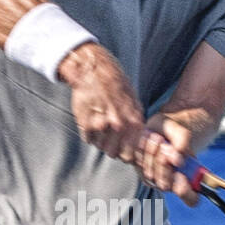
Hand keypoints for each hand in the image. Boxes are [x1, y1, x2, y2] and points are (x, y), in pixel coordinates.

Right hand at [58, 43, 146, 162]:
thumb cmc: (115, 83)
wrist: (93, 69)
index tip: (123, 150)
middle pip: (114, 154)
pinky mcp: (85, 123)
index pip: (131, 153)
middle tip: (110, 139)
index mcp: (134, 121)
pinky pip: (88, 139)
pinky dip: (89, 133)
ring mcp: (101, 125)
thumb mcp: (134, 100)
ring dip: (100, 141)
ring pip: (100, 147)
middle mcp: (119, 124)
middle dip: (112, 149)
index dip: (127, 154)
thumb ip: (136, 122)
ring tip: (101, 126)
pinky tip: (92, 121)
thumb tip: (139, 142)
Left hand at [139, 117, 200, 205]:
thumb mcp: (181, 132)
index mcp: (187, 179)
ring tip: (156, 138)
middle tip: (164, 145)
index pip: (192, 199)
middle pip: (165, 185)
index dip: (186, 192)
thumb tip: (178, 160)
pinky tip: (145, 140)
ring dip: (152, 153)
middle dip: (164, 164)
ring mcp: (152, 178)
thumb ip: (183, 142)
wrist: (156, 127)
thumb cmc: (174, 133)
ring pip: (149, 174)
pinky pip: (136, 163)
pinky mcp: (138, 169)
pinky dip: (141, 149)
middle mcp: (169, 183)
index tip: (181, 176)